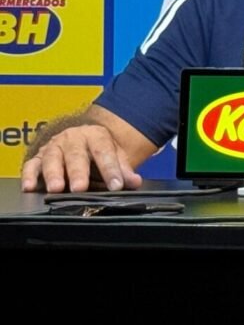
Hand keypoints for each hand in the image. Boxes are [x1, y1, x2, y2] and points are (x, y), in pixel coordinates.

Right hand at [21, 124, 144, 193]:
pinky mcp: (39, 157)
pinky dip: (29, 175)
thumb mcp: (114, 155)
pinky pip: (31, 165)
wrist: (85, 136)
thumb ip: (124, 169)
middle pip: (76, 155)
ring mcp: (54, 147)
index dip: (111, 170)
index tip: (116, 185)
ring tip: (56, 188)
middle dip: (78, 172)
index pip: (104, 152)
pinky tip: (29, 186)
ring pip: (52, 158)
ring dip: (53, 174)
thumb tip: (134, 181)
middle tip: (80, 187)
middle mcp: (73, 138)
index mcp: (96, 135)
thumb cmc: (99, 149)